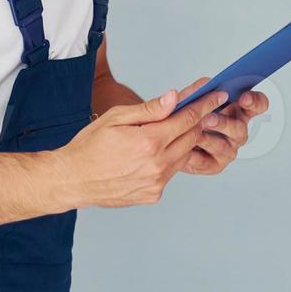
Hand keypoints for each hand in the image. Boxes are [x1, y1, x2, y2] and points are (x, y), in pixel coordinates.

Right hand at [53, 85, 229, 208]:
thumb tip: (174, 98)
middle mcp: (157, 165)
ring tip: (171, 130)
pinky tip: (153, 152)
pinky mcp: (153, 194)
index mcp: (149, 141)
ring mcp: (157, 182)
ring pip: (183, 155)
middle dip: (197, 121)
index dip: (204, 105)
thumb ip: (149, 109)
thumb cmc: (90, 146)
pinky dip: (168, 159)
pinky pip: (170, 172)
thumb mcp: (116, 118)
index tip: (217, 97)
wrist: (74, 179)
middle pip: (191, 137)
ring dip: (183, 141)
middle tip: (199, 109)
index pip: (187, 119)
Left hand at [176, 78, 269, 174]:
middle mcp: (236, 129)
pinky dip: (194, 153)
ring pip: (223, 146)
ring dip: (207, 138)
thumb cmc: (182, 116)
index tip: (244, 97)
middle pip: (240, 127)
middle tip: (208, 118)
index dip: (255, 101)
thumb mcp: (187, 98)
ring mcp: (227, 148)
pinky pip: (206, 161)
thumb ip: (197, 90)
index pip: (257, 104)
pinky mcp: (214, 165)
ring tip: (193, 133)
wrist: (166, 140)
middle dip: (223, 123)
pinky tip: (185, 148)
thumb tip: (206, 83)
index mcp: (236, 109)